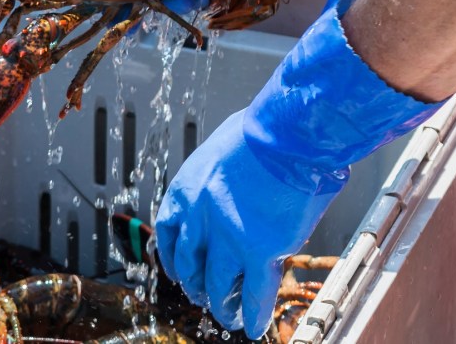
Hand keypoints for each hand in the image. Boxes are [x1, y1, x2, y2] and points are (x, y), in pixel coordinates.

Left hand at [156, 0, 441, 338]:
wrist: (288, 134)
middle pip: (188, 262)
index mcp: (187, 188)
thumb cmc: (263, 131)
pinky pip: (254, 293)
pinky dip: (253, 313)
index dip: (171, 255)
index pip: (167, 230)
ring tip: (225, 315)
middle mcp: (198, 217)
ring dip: (220, 304)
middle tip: (200, 293)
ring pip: (217, 284)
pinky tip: (254, 326)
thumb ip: (220, 171)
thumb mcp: (224, 145)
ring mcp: (227, 237)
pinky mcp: (258, 251)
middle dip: (194, 282)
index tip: (176, 267)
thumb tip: (231, 176)